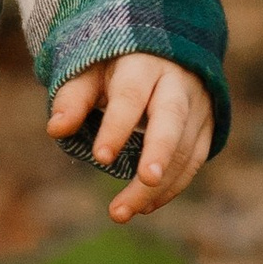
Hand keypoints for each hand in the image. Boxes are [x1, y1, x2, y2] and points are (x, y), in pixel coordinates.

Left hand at [45, 53, 213, 224]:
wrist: (163, 52)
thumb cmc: (115, 67)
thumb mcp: (90, 72)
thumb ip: (73, 99)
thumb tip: (56, 129)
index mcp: (143, 64)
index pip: (131, 95)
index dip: (118, 126)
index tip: (101, 157)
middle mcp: (177, 83)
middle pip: (172, 119)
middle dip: (159, 151)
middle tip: (145, 180)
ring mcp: (197, 105)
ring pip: (184, 147)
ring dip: (158, 185)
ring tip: (122, 211)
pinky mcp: (207, 126)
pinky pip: (194, 161)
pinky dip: (172, 187)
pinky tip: (145, 206)